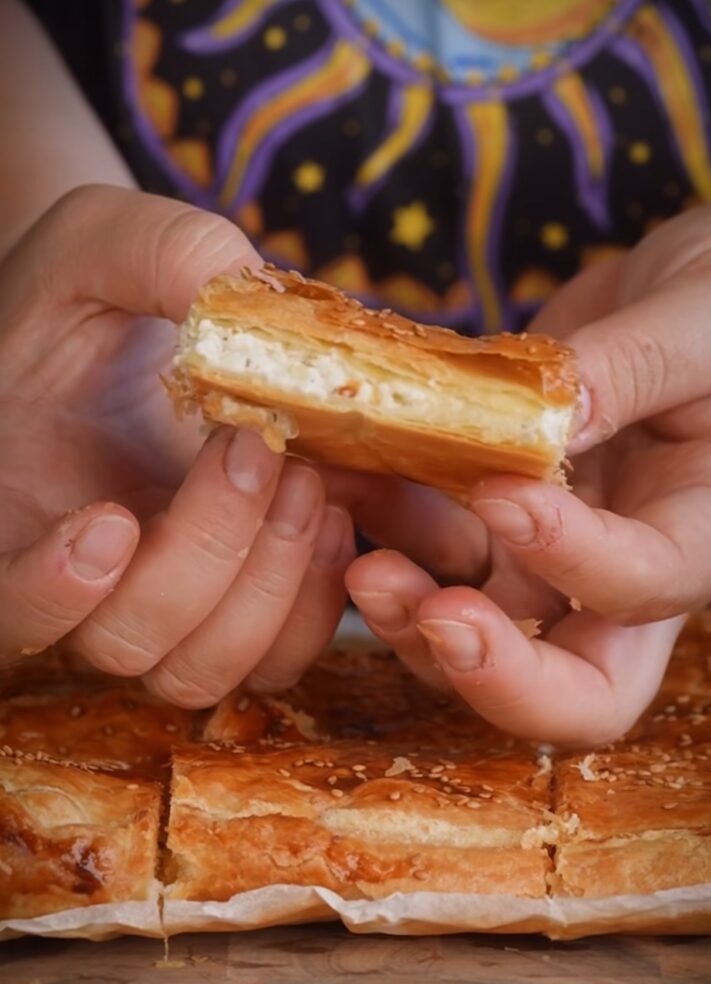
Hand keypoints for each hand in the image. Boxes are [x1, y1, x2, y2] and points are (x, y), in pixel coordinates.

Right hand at [0, 186, 354, 704]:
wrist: (130, 332)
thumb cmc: (94, 295)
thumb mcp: (103, 244)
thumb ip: (155, 255)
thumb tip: (239, 290)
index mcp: (16, 515)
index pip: (5, 604)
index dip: (50, 591)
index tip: (110, 522)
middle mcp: (85, 587)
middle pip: (128, 639)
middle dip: (207, 551)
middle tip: (259, 450)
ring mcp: (162, 610)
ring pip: (206, 669)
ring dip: (270, 585)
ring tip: (308, 482)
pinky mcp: (234, 612)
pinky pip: (275, 659)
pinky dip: (315, 603)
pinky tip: (335, 516)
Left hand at [346, 203, 710, 745]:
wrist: (678, 289)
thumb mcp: (706, 316)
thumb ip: (634, 367)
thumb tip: (545, 425)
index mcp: (702, 526)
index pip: (642, 587)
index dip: (572, 559)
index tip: (507, 491)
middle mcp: (622, 566)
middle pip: (571, 689)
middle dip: (491, 672)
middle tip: (428, 612)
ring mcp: (549, 553)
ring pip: (478, 631)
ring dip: (407, 606)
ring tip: (352, 530)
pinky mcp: (494, 519)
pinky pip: (431, 550)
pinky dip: (383, 528)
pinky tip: (344, 477)